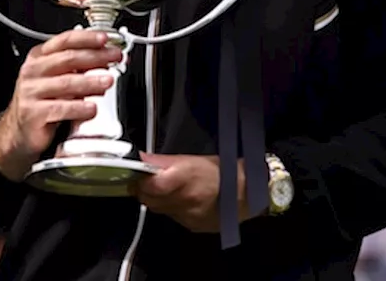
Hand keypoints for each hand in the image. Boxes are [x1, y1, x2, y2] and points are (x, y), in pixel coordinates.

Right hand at [0, 29, 121, 180]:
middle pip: (68, 58)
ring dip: (91, 81)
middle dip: (95, 57)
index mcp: (39, 57)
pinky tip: (92, 108)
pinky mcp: (33, 112)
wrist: (21, 131)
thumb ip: (78, 68)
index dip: (86, 38)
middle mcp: (33, 71)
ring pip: (66, 82)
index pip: (64, 40)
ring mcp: (31, 91)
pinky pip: (61, 108)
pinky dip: (79, 108)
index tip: (105, 39)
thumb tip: (107, 59)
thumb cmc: (42, 102)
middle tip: (114, 58)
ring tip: (107, 81)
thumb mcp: (57, 79)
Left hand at [134, 153, 250, 232]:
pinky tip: (180, 199)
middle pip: (150, 200)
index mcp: (185, 178)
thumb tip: (140, 159)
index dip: (139, 180)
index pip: (150, 185)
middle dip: (143, 190)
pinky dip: (170, 208)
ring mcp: (188, 216)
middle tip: (146, 180)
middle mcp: (185, 199)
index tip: (136, 173)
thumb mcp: (193, 159)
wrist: (248, 194)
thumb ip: (163, 162)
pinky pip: (172, 217)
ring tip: (165, 189)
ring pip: (159, 210)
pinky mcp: (192, 226)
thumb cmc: (223, 171)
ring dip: (156, 200)